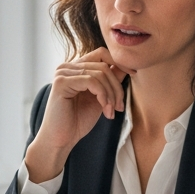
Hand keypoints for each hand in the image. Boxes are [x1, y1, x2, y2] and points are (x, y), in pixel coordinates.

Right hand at [25, 49, 129, 181]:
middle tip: (119, 107)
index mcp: (76, 68)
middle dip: (116, 87)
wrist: (61, 140)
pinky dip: (103, 96)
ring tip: (111, 111)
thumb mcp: (100, 98)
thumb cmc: (78, 121)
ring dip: (111, 95)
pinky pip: (91, 81)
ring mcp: (63, 73)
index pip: (102, 54)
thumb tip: (126, 67)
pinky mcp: (61, 82)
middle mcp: (68, 66)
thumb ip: (110, 81)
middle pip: (104, 65)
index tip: (133, 74)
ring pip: (100, 73)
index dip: (119, 62)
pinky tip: (104, 110)